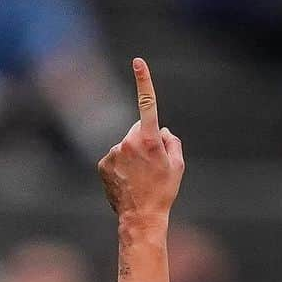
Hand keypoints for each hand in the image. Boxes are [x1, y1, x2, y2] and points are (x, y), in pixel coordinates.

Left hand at [98, 58, 184, 227]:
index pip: (147, 104)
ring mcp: (114, 153)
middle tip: (150, 165)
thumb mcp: (178, 166)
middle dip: (143, 140)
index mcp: (149, 140)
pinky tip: (126, 181)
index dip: (144, 81)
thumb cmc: (163, 192)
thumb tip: (161, 131)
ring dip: (131, 156)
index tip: (138, 62)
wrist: (141, 218)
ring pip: (125, 145)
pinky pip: (114, 157)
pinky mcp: (103, 164)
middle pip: (137, 129)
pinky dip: (120, 165)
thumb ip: (171, 141)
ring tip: (138, 178)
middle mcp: (128, 142)